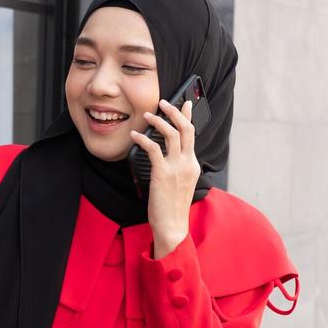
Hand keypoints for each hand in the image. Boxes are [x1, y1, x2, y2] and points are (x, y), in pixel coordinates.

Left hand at [130, 99, 198, 257]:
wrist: (172, 225)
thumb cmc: (172, 207)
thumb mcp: (180, 184)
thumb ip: (178, 168)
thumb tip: (168, 156)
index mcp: (193, 165)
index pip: (192, 135)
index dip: (188, 117)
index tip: (186, 104)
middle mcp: (188, 163)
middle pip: (186, 129)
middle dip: (175, 111)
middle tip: (164, 102)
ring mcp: (176, 167)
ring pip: (171, 134)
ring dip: (158, 120)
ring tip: (146, 114)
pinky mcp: (162, 173)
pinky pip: (153, 148)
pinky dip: (142, 138)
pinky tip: (134, 135)